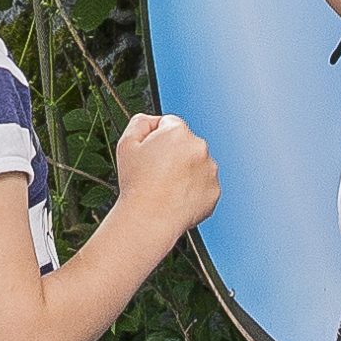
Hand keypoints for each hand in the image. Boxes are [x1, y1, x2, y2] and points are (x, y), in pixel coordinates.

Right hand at [117, 112, 221, 229]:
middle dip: (173, 154)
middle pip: (185, 144)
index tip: (150, 156)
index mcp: (178, 132)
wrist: (148, 219)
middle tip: (156, 173)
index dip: (156, 140)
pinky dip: (193, 191)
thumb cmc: (136, 184)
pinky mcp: (214, 191)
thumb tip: (154, 121)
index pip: (170, 125)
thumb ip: (140, 122)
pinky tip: (176, 198)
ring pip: (196, 165)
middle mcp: (199, 147)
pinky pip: (204, 186)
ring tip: (166, 188)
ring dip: (185, 172)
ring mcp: (210, 171)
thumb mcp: (126, 144)